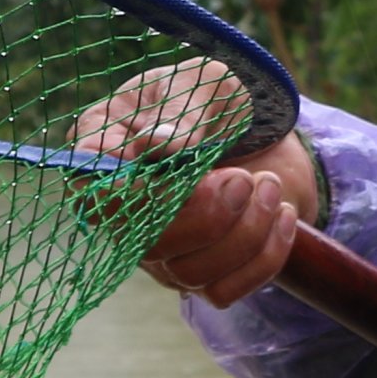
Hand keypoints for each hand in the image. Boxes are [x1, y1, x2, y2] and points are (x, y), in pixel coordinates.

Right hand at [70, 59, 317, 308]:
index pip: (93, 190)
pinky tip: (283, 215)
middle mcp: (120, 210)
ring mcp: (156, 249)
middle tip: (243, 177)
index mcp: (103, 151)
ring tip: (269, 186)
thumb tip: (159, 145)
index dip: (136, 191)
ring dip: (244, 232)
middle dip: (208, 215)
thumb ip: (182, 111)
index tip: (188, 167)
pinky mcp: (197, 274)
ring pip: (188, 273)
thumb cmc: (217, 97)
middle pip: (146, 244)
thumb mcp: (205, 86)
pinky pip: (223, 292)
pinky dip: (264, 257)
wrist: (261, 127)